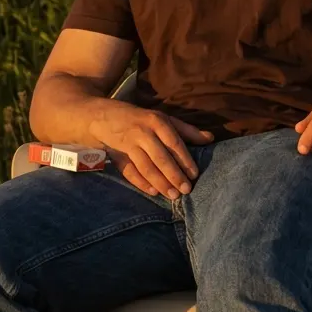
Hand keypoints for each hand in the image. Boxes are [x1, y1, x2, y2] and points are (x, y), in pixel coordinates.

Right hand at [92, 102, 213, 198]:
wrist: (100, 116)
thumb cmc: (140, 119)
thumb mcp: (163, 118)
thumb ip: (187, 131)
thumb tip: (211, 138)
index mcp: (156, 122)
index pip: (174, 143)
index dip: (185, 159)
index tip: (194, 175)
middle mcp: (142, 133)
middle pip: (160, 157)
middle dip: (174, 175)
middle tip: (186, 190)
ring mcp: (127, 145)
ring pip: (146, 167)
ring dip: (160, 183)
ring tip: (173, 195)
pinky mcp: (116, 156)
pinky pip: (130, 172)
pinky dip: (141, 183)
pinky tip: (153, 192)